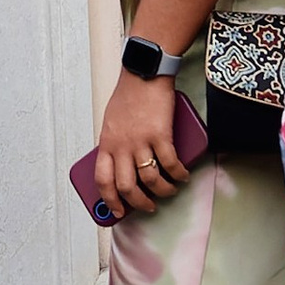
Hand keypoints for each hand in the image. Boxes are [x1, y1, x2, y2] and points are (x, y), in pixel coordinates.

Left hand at [94, 69, 189, 215]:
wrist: (143, 73)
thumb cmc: (129, 96)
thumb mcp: (112, 122)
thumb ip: (115, 144)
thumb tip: (122, 167)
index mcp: (107, 143)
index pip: (102, 180)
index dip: (109, 200)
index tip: (117, 211)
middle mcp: (121, 145)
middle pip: (127, 186)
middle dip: (139, 203)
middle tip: (148, 206)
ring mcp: (140, 141)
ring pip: (150, 179)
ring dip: (162, 191)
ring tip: (169, 190)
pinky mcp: (160, 135)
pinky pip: (170, 164)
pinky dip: (178, 174)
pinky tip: (182, 175)